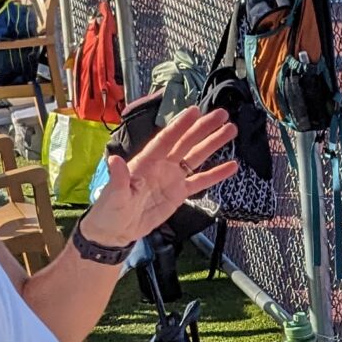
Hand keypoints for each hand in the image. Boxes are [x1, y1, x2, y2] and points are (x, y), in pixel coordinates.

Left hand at [82, 106, 241, 249]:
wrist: (117, 231)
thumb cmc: (110, 210)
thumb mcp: (113, 194)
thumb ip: (118, 177)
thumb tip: (114, 160)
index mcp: (145, 162)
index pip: (166, 140)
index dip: (180, 125)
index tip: (195, 111)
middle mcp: (161, 165)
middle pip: (186, 143)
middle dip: (203, 128)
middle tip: (222, 114)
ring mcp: (172, 178)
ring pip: (196, 157)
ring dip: (213, 144)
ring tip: (230, 130)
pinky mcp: (179, 193)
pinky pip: (200, 181)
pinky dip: (216, 174)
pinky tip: (232, 166)